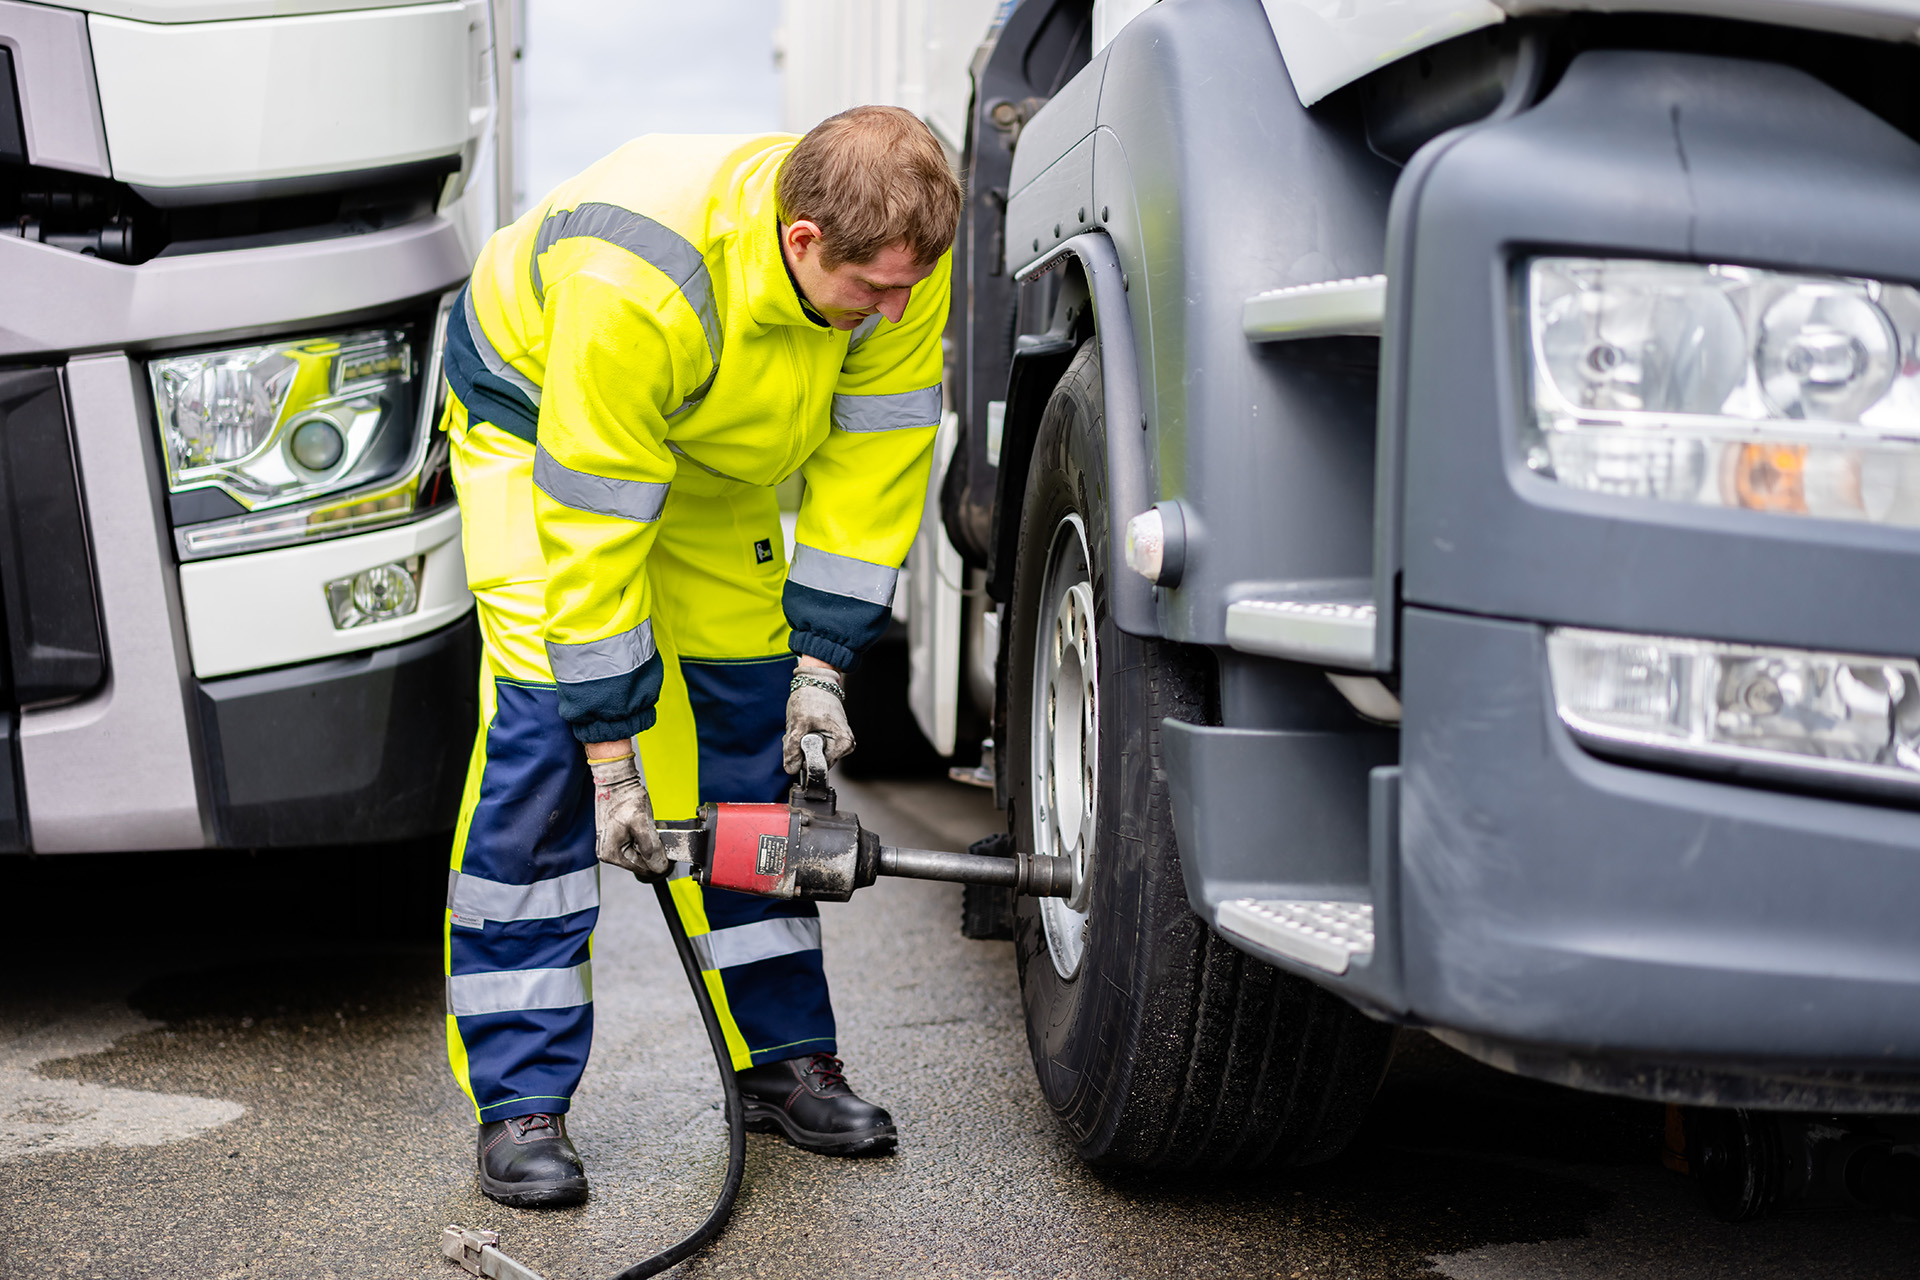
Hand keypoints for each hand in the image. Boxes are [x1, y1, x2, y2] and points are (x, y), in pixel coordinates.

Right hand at [588, 753, 667, 879]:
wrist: (616, 780)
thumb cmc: (625, 798)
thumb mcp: (642, 825)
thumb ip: (652, 848)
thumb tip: (660, 866)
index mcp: (611, 854)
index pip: (643, 869)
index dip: (658, 860)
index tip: (665, 847)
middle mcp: (608, 852)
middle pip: (641, 861)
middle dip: (652, 848)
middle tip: (653, 830)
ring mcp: (612, 844)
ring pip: (640, 852)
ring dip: (648, 841)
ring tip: (647, 825)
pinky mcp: (616, 836)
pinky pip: (635, 842)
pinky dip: (643, 835)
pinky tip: (643, 824)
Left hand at [783, 666, 853, 773]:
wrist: (816, 681)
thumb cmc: (811, 698)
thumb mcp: (798, 723)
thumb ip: (793, 748)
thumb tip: (791, 769)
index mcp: (844, 743)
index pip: (819, 766)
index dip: (803, 756)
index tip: (799, 738)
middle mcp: (846, 746)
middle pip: (816, 761)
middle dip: (801, 749)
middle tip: (799, 730)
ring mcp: (839, 743)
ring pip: (813, 755)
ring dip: (801, 744)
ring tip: (802, 725)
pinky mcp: (832, 739)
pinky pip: (814, 748)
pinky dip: (804, 740)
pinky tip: (805, 726)